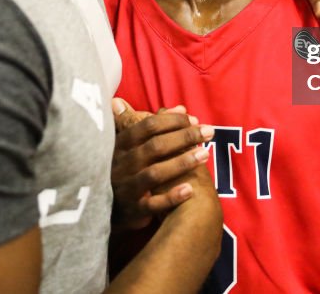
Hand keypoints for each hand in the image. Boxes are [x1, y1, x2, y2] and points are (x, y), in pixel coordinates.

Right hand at [111, 99, 214, 229]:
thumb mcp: (134, 145)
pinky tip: (190, 189)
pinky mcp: (132, 210)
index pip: (148, 126)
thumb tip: (182, 108)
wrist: (109, 209)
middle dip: (185, 137)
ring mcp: (125, 188)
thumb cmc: (129, 169)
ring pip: (154, 173)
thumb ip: (157, 126)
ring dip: (182, 162)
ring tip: (205, 154)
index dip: (173, 121)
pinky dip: (171, 197)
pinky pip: (152, 204)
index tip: (194, 119)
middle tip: (209, 132)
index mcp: (121, 144)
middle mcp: (121, 165)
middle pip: (155, 146)